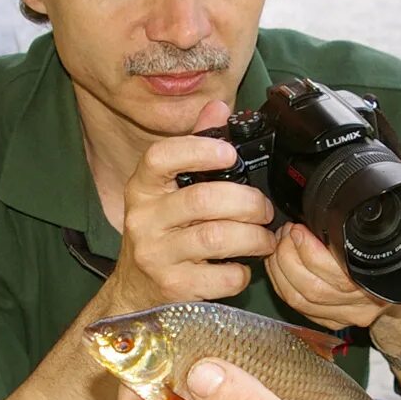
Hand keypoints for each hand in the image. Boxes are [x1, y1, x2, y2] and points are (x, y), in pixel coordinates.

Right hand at [107, 100, 278, 311]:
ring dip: (254, 237)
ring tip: (264, 237)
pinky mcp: (174, 288)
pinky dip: (242, 272)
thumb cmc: (160, 234)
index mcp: (142, 189)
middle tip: (263, 209)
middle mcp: (144, 220)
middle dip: (247, 202)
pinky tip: (243, 266)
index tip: (229, 153)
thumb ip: (193, 149)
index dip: (198, 150)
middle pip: (203, 200)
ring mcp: (157, 256)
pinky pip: (221, 277)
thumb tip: (218, 107)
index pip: (160, 158)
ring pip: (217, 238)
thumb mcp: (167, 190)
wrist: (135, 292)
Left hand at [262, 221, 390, 330]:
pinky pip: (297, 307)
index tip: (298, 229)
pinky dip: (281, 284)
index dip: (308, 251)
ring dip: (280, 269)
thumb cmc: (392, 255)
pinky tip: (277, 267)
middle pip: (311, 288)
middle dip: (288, 256)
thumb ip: (349, 230)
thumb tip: (318, 210)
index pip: (336, 275)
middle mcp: (360, 304)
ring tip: (279, 245)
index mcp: (375, 281)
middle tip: (285, 234)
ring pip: (298, 300)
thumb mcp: (379, 237)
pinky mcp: (330, 321)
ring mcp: (343, 315)